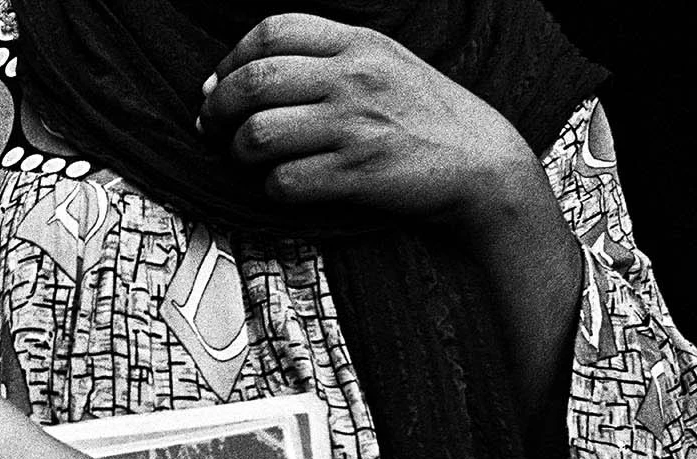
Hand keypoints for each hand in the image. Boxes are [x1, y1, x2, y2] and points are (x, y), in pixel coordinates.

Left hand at [199, 13, 547, 234]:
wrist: (482, 165)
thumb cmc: (427, 118)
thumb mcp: (385, 63)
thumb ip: (328, 58)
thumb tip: (245, 76)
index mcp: (360, 43)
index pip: (271, 32)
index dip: (230, 60)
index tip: (219, 86)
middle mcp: (355, 78)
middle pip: (253, 82)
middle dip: (218, 110)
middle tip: (213, 128)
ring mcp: (355, 125)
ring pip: (258, 134)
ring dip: (239, 153)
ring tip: (248, 160)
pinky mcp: (357, 173)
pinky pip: (283, 181)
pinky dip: (271, 189)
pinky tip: (282, 185)